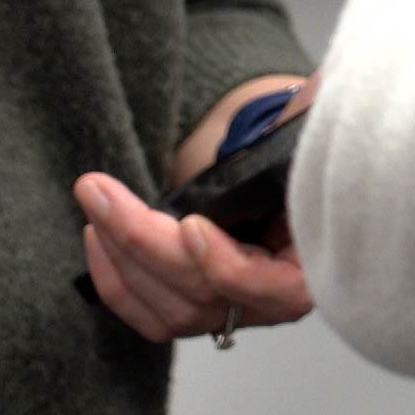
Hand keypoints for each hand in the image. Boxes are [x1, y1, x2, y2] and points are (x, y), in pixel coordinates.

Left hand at [75, 74, 316, 343]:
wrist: (281, 154)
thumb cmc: (299, 142)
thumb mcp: (315, 127)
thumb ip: (311, 121)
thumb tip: (307, 98)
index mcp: (319, 260)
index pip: (277, 289)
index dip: (227, 267)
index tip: (191, 227)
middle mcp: (279, 298)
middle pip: (205, 296)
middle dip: (144, 243)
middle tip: (97, 191)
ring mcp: (237, 310)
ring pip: (171, 311)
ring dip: (122, 257)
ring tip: (95, 201)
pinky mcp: (199, 310)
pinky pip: (150, 316)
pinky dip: (116, 281)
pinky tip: (98, 236)